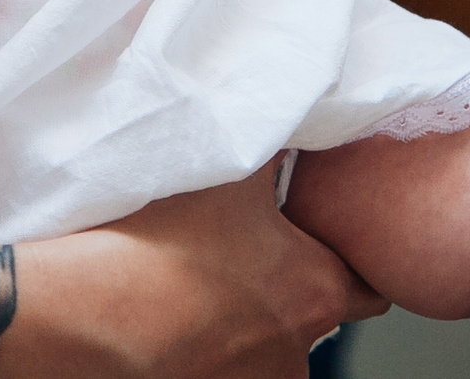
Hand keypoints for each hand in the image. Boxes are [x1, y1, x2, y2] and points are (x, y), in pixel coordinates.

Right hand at [0, 163, 388, 377]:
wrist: (99, 312)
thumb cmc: (167, 243)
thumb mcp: (229, 171)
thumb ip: (273, 147)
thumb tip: (295, 116)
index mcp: (316, 290)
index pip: (371, 289)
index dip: (353, 260)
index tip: (328, 241)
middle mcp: (298, 348)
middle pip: (314, 314)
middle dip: (291, 286)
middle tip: (253, 253)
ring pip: (267, 345)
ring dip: (249, 320)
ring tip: (202, 280)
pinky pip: (227, 365)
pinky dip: (213, 345)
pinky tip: (179, 313)